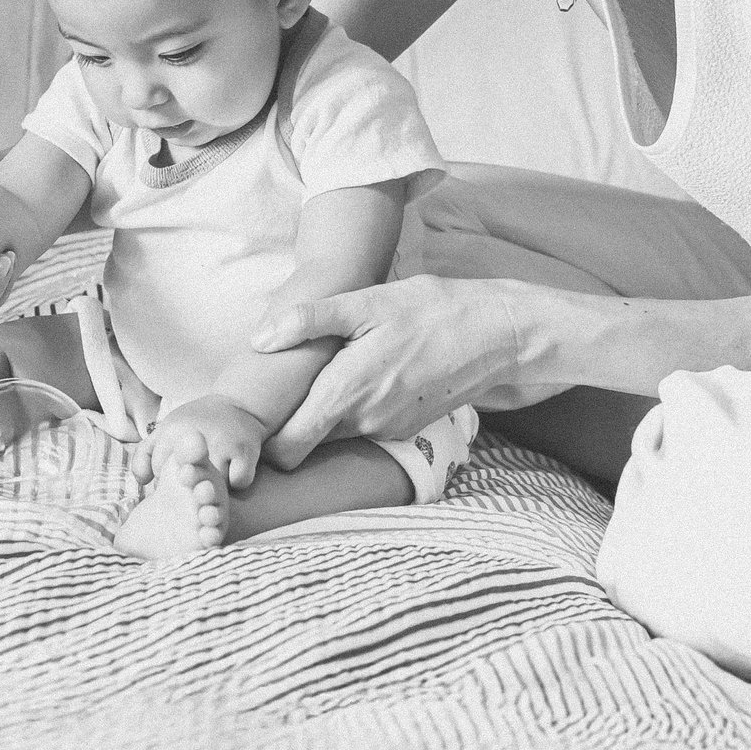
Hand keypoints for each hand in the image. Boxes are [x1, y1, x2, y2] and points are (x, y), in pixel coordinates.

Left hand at [135, 396, 268, 490]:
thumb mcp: (167, 429)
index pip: (158, 468)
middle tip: (198, 473)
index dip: (166, 474)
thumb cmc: (198, 423)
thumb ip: (145, 454)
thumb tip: (142, 481)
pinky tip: (235, 469)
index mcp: (173, 430)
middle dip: (191, 483)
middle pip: (186, 480)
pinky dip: (238, 480)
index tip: (178, 466)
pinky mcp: (245, 451)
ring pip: (214, 486)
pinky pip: (239, 482)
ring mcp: (223, 444)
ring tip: (216, 470)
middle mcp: (196, 436)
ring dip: (216, 485)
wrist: (239, 405)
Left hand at [250, 275, 539, 472]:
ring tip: (322, 374)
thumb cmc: (430, 310)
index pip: (287, 448)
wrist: (496, 334)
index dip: (263, 440)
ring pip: (335, 434)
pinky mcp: (406, 428)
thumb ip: (309, 320)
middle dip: (289, 425)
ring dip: (324, 414)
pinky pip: (364, 427)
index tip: (254, 418)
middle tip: (278, 392)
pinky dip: (354, 410)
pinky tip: (360, 377)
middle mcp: (364, 422)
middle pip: (307, 442)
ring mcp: (387, 429)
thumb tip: (258, 340)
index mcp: (346, 392)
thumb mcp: (367, 301)